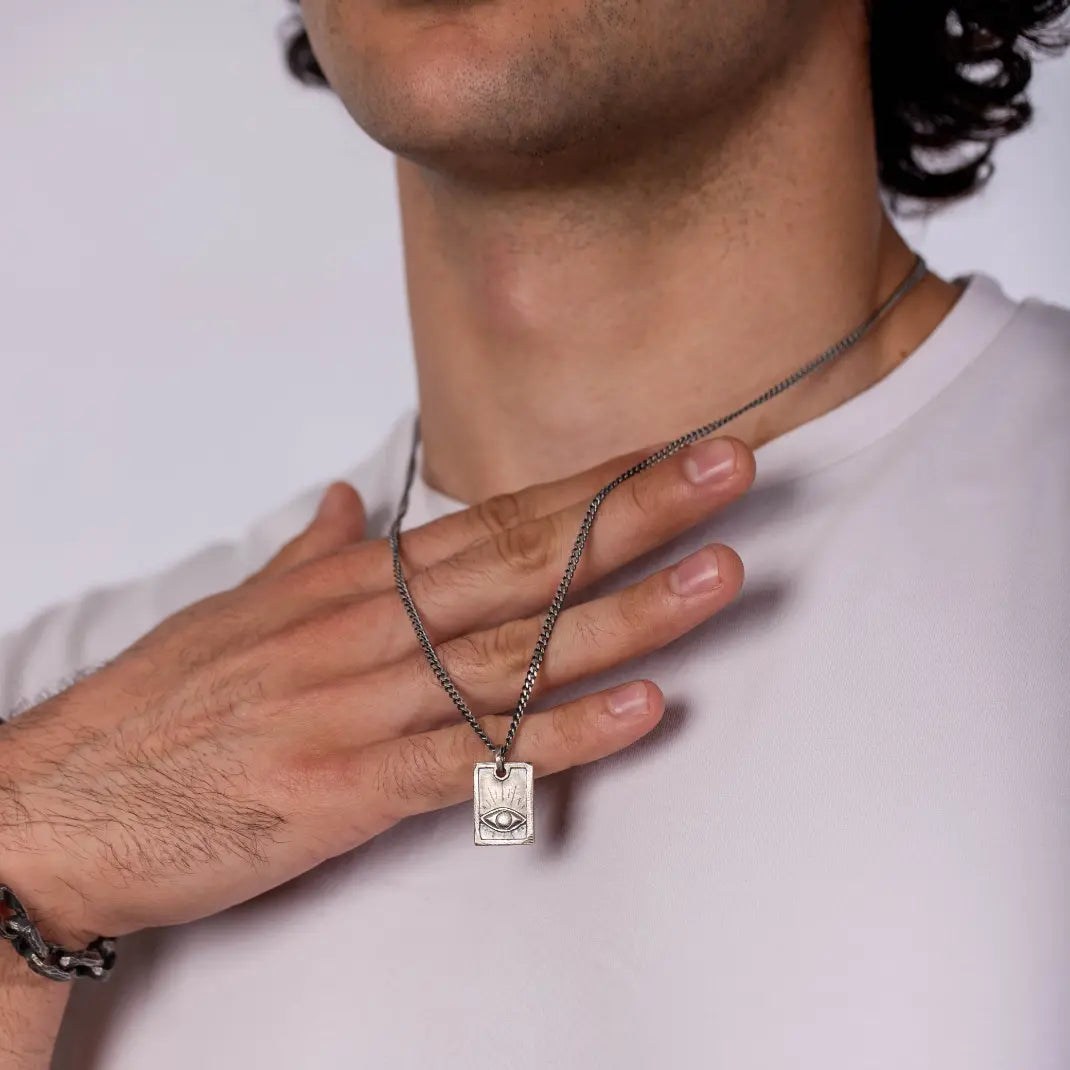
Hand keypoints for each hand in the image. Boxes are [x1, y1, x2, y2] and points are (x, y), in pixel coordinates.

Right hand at [0, 435, 752, 946]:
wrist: (65, 804)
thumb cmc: (159, 706)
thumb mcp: (236, 611)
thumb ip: (309, 558)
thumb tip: (343, 508)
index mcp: (350, 584)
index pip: (497, 516)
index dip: (592, 483)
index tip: (669, 450)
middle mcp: (367, 629)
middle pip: (524, 561)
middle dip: (635, 512)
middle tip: (730, 468)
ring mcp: (361, 706)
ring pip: (517, 652)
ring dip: (626, 613)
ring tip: (717, 574)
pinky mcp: (348, 790)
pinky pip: (473, 756)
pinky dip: (562, 736)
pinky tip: (640, 710)